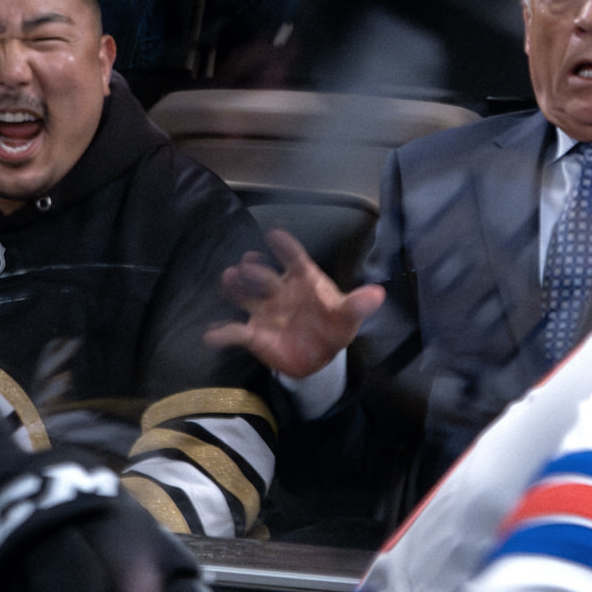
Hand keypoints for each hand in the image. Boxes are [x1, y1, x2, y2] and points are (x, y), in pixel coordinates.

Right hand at [207, 228, 383, 378]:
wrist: (318, 357)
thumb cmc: (333, 327)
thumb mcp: (349, 317)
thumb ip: (358, 305)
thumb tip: (378, 294)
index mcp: (304, 280)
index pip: (295, 259)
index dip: (286, 247)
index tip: (275, 235)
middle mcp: (280, 290)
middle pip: (266, 276)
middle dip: (256, 270)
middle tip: (247, 264)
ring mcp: (264, 311)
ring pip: (246, 296)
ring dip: (236, 288)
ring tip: (228, 279)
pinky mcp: (255, 334)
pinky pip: (236, 333)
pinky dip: (223, 334)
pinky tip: (212, 334)